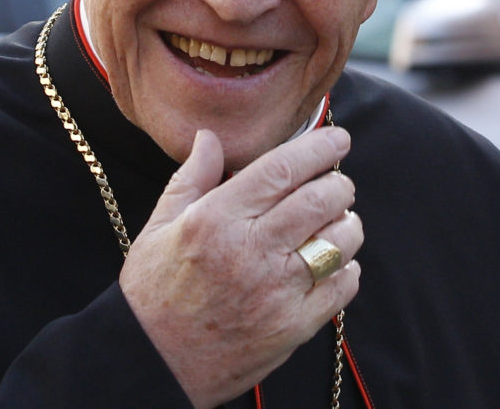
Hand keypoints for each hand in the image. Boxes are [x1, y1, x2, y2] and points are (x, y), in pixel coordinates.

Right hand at [118, 127, 362, 408]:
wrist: (152, 363)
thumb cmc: (153, 293)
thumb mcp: (159, 227)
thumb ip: (192, 178)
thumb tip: (210, 137)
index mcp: (217, 219)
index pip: (283, 168)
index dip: (319, 147)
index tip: (338, 139)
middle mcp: (251, 250)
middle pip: (322, 199)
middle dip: (340, 184)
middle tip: (337, 184)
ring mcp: (277, 290)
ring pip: (340, 241)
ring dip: (347, 224)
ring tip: (336, 222)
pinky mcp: (294, 326)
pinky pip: (342, 286)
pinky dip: (347, 268)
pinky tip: (332, 263)